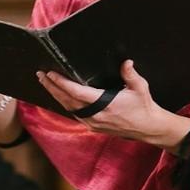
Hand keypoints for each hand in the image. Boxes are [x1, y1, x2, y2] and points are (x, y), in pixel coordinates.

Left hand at [38, 60, 189, 151]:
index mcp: (104, 105)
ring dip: (56, 95)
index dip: (61, 83)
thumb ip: (130, 74)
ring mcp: (93, 123)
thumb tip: (125, 62)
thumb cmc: (144, 107)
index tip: (51, 74)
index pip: (76, 93)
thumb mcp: (140, 88)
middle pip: (67, 101)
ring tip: (45, 83)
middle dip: (52, 87)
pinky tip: (59, 96)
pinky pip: (75, 114)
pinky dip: (65, 104)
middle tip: (40, 75)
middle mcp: (95, 116)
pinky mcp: (93, 126)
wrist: (148, 128)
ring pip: (69, 108)